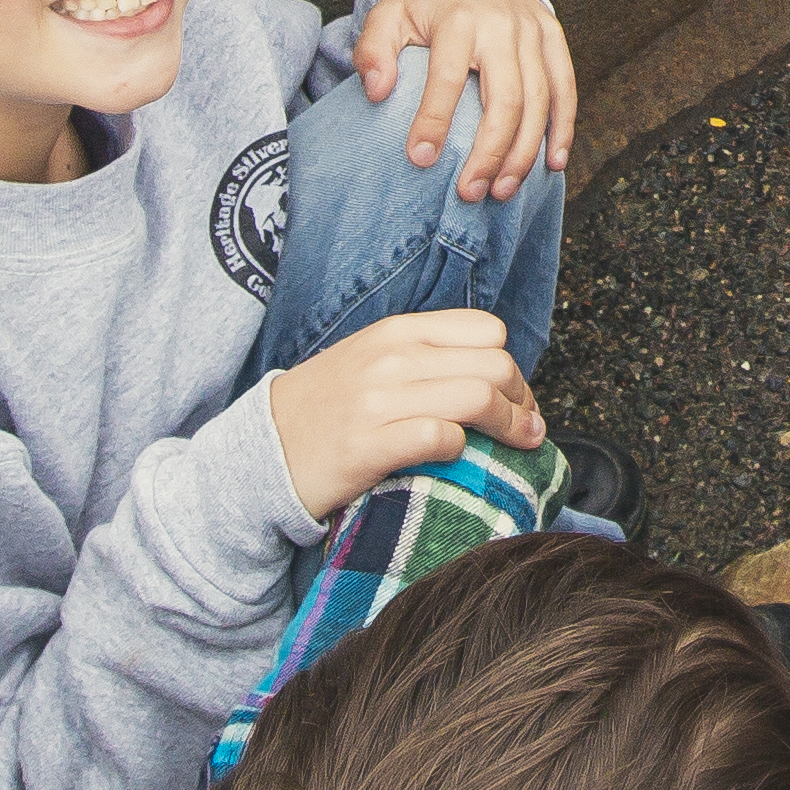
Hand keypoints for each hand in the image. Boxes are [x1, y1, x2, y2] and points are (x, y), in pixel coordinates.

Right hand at [265, 309, 543, 525]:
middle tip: (526, 429)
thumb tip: (493, 373)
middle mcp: (391, 358)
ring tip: (518, 448)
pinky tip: (458, 458)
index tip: (517, 398)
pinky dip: (462, 449)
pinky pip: (441, 438)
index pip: (487, 332)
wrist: (263, 449)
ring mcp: (378, 400)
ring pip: (477, 397)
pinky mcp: (368, 446)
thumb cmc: (327, 407)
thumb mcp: (371, 358)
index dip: (512, 367)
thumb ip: (425, 356)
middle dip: (522, 401)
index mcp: (398, 332)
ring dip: (509, 428)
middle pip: (494, 365)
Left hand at [355, 0, 573, 197]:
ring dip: (524, 152)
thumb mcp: (388, 16)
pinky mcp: (554, 38)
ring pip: (540, 100)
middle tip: (470, 192)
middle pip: (506, 98)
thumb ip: (373, 51)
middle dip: (490, 152)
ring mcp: (534, 32)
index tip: (420, 160)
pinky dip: (563, 128)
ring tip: (502, 190)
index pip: (448, 77)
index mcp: (458, 19)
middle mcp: (503, 25)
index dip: (434, 121)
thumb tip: (377, 92)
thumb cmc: (425, 5)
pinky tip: (552, 163)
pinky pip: (566, 88)